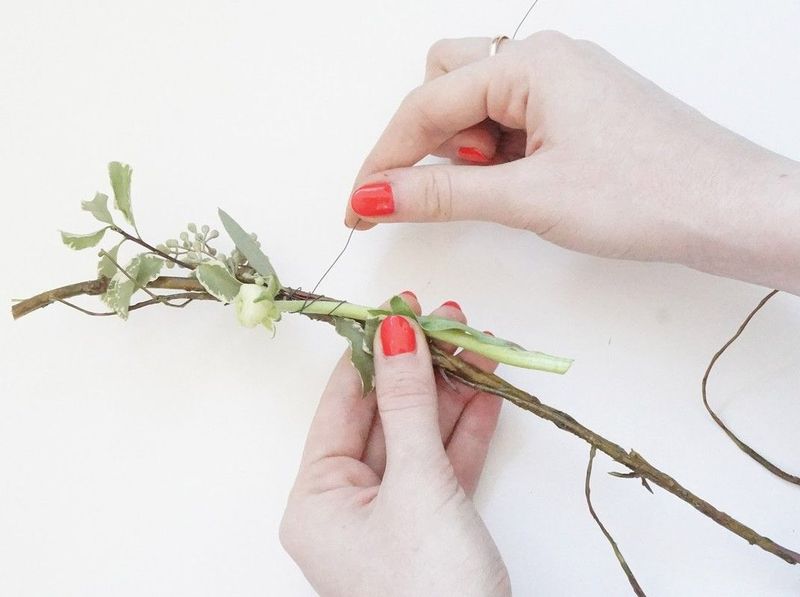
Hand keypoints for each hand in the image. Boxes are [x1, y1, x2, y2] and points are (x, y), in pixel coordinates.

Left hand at [280, 294, 510, 596]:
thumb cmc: (430, 586)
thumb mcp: (418, 482)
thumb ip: (410, 403)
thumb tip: (396, 331)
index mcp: (318, 498)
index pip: (341, 406)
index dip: (371, 353)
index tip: (397, 309)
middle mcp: (349, 506)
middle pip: (387, 417)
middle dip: (422, 369)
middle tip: (449, 318)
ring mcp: (394, 516)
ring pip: (422, 437)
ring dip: (452, 394)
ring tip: (477, 343)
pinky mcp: (434, 526)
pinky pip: (447, 466)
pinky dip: (470, 431)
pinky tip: (489, 390)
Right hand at [346, 33, 799, 293]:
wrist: (729, 210)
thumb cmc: (647, 192)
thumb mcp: (527, 197)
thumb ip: (441, 193)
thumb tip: (374, 194)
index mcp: (528, 63)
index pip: (425, 106)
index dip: (383, 159)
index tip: (358, 206)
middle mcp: (544, 61)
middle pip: (446, 85)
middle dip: (429, 139)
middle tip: (439, 190)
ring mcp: (564, 85)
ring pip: (479, 105)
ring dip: (468, 149)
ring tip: (502, 190)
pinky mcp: (578, 113)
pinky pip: (513, 123)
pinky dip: (499, 156)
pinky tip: (522, 186)